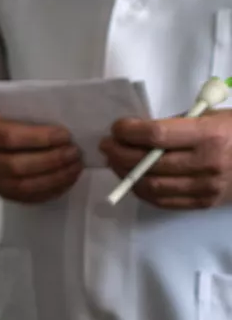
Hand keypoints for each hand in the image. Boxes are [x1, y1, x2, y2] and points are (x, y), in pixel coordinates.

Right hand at [0, 112, 81, 203]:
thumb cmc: (7, 123)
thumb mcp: (12, 113)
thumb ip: (32, 120)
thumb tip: (65, 132)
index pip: (9, 138)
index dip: (40, 138)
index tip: (66, 135)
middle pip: (17, 166)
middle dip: (51, 160)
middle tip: (74, 153)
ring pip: (24, 186)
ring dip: (55, 177)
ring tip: (76, 166)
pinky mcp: (4, 194)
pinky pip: (30, 197)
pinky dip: (53, 190)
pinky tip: (68, 179)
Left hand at [101, 111, 231, 209]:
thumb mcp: (212, 116)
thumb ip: (177, 125)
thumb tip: (139, 133)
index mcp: (210, 135)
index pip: (157, 136)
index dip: (129, 132)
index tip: (116, 127)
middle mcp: (208, 163)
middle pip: (148, 163)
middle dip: (119, 153)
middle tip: (108, 145)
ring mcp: (207, 187)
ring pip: (151, 186)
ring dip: (125, 174)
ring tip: (115, 161)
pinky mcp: (205, 203)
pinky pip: (164, 201)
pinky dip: (142, 191)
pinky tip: (133, 179)